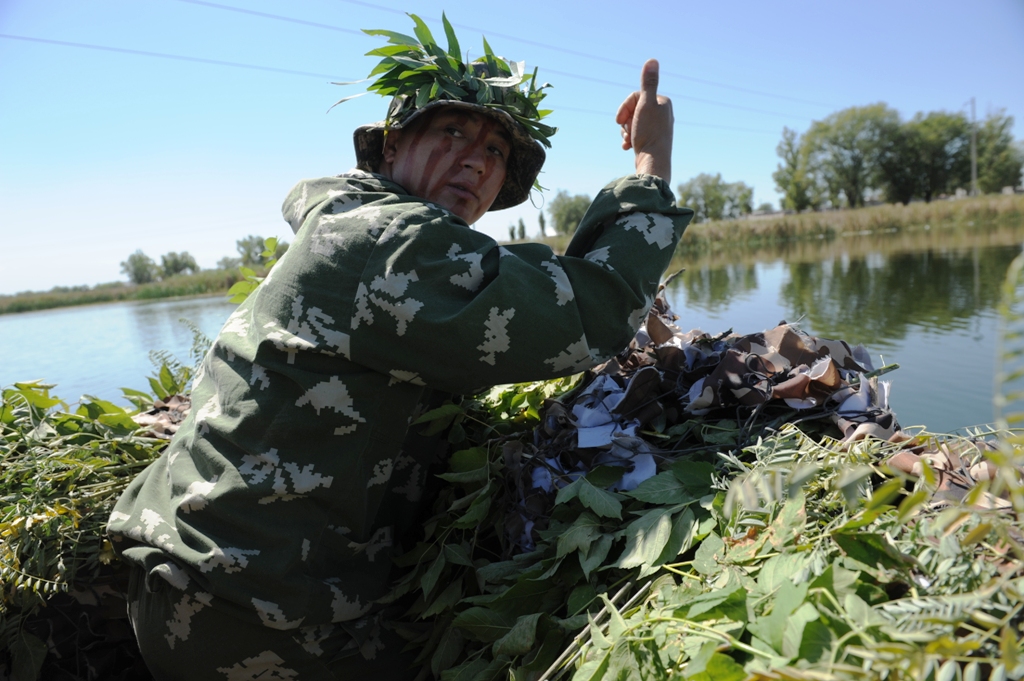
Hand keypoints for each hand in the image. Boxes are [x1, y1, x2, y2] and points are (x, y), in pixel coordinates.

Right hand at [615, 59, 672, 183]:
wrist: (652, 163)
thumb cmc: (649, 134)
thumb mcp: (645, 105)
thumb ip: (648, 83)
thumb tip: (652, 60)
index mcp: (662, 102)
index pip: (636, 97)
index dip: (624, 107)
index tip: (619, 120)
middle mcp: (662, 113)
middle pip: (633, 109)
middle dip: (625, 120)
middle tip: (626, 131)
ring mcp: (657, 128)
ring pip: (633, 122)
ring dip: (626, 131)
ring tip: (629, 140)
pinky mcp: (652, 140)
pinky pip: (636, 134)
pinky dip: (629, 139)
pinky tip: (628, 147)